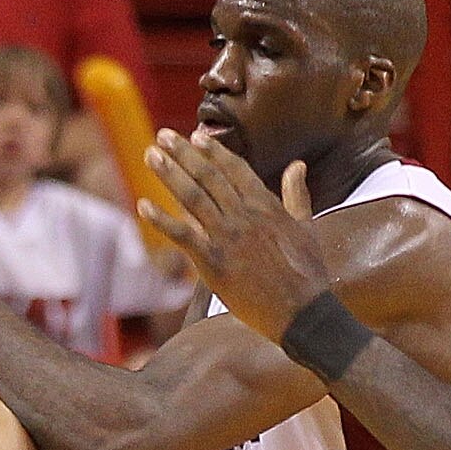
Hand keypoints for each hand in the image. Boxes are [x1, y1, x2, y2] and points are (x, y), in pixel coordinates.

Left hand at [139, 135, 333, 343]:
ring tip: (151, 155)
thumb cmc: (307, 274)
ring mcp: (228, 238)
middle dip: (184, 154)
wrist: (303, 313)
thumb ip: (297, 194)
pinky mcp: (215, 264)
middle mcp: (245, 216)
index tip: (195, 136)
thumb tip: (297, 165)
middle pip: (209, 177)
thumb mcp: (306, 227)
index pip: (235, 169)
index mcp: (266, 206)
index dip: (214, 151)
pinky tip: (143, 205)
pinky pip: (183, 236)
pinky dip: (162, 220)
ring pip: (194, 198)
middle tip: (163, 136)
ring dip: (170, 174)